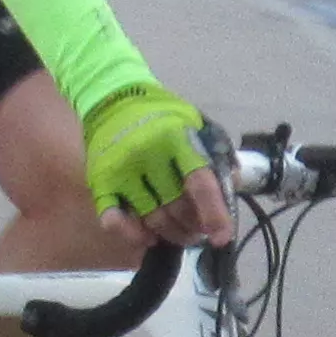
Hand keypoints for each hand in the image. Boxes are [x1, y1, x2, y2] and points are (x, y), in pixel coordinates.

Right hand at [81, 81, 224, 243]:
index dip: (214, 214)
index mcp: (175, 137)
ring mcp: (120, 169)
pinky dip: (133, 234)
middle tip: (200, 229)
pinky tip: (148, 236)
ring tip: (182, 233)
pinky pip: (113, 220)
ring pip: (151, 219)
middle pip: (176, 207)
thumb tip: (235, 185)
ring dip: (172, 233)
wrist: (113, 99)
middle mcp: (146, 153)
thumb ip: (216, 152)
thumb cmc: (161, 115)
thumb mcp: (195, 122)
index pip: (199, 183)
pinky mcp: (99, 181)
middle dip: (194, 226)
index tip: (221, 237)